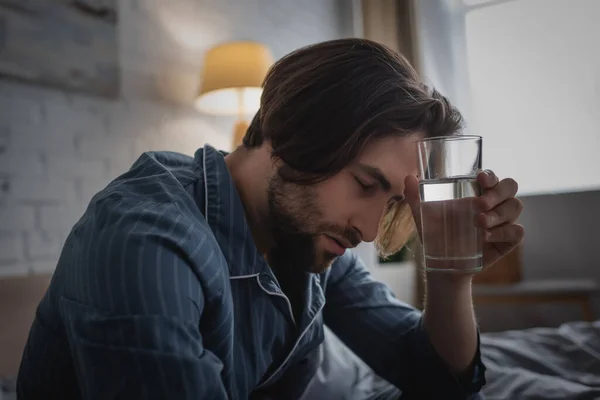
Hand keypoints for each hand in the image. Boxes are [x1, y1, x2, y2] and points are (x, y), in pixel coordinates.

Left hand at [404, 170, 523, 270]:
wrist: (443, 265)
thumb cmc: (436, 235)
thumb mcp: (423, 216)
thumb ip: (415, 196)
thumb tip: (409, 177)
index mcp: (477, 192)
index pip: (491, 177)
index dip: (490, 175)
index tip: (480, 178)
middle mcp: (494, 203)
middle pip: (510, 187)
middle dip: (497, 193)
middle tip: (478, 204)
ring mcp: (503, 221)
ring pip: (515, 206)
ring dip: (498, 214)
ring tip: (478, 223)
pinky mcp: (509, 240)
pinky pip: (517, 231)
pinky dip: (504, 232)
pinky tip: (486, 237)